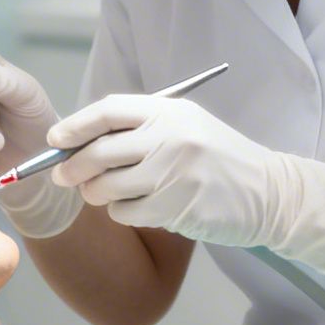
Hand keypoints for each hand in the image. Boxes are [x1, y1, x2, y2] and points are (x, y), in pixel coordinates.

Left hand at [46, 95, 324, 273]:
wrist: (269, 192)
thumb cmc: (219, 156)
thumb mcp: (187, 125)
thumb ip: (141, 127)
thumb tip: (81, 141)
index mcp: (169, 111)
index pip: (109, 111)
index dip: (75, 125)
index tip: (55, 139)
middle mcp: (169, 138)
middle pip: (99, 152)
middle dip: (72, 166)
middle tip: (62, 175)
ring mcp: (172, 175)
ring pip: (106, 186)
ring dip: (94, 193)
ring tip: (100, 192)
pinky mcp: (174, 209)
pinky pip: (124, 212)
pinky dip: (119, 212)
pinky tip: (133, 207)